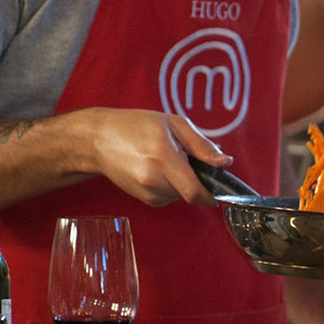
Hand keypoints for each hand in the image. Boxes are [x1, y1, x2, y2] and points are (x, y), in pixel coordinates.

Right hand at [80, 108, 228, 206]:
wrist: (98, 139)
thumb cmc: (135, 126)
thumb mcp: (173, 124)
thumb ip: (201, 145)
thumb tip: (224, 162)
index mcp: (163, 159)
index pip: (195, 192)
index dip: (212, 193)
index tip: (220, 186)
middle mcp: (153, 181)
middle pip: (191, 193)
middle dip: (196, 179)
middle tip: (184, 157)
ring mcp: (146, 193)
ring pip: (180, 195)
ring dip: (182, 182)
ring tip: (165, 159)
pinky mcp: (143, 199)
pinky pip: (169, 197)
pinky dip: (171, 185)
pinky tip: (157, 168)